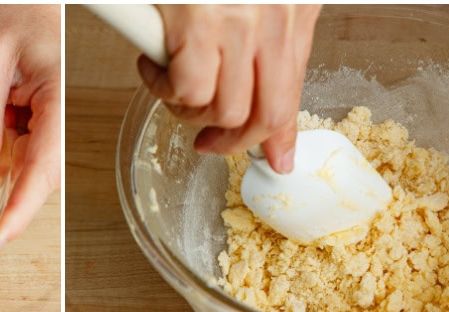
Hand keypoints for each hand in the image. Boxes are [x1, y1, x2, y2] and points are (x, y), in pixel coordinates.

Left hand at [0, 5, 60, 255]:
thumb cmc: (15, 13)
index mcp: (58, 101)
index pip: (41, 171)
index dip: (17, 213)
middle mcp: (62, 117)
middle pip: (38, 179)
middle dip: (5, 200)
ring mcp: (53, 122)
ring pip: (29, 170)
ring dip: (0, 174)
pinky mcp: (43, 123)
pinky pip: (23, 154)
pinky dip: (1, 158)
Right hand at [138, 5, 320, 172]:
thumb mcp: (255, 1)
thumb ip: (266, 45)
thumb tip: (265, 114)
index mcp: (296, 10)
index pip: (293, 92)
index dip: (278, 135)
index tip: (272, 159)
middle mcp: (276, 20)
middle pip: (265, 114)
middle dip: (232, 141)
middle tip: (207, 142)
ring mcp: (241, 24)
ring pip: (224, 110)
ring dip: (190, 110)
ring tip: (170, 83)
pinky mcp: (199, 25)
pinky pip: (187, 91)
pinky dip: (162, 87)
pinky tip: (152, 65)